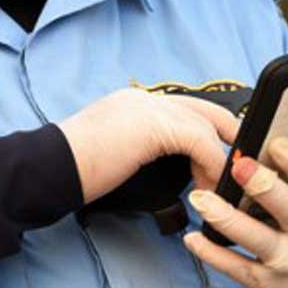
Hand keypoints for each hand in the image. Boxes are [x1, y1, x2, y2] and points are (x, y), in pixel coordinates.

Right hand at [57, 88, 238, 203]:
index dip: (209, 131)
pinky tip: (207, 189)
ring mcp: (148, 107)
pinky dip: (211, 166)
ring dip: (220, 160)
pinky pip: (201, 142)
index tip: (220, 159)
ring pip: (207, 125)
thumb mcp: (115, 155)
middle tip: (239, 169)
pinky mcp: (153, 125)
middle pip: (205, 110)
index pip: (185, 109)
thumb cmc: (72, 173)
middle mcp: (144, 99)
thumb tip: (172, 171)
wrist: (47, 169)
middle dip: (228, 137)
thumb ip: (143, 152)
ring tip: (219, 188)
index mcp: (133, 104)